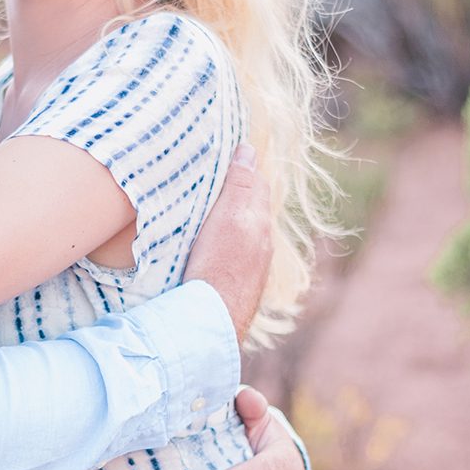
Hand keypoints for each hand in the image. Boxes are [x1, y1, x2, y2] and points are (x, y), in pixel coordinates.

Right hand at [182, 145, 271, 343]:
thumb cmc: (219, 265)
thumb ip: (240, 185)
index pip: (256, 185)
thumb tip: (249, 150)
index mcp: (259, 223)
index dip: (240, 171)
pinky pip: (234, 259)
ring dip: (230, 225)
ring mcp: (252, 270)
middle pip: (251, 211)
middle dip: (237, 197)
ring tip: (207, 216)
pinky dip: (224, 249)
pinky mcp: (239, 289)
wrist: (212, 320)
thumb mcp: (229, 217)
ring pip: (243, 237)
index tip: (221, 160)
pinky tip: (208, 252)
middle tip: (211, 185)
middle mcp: (262, 246)